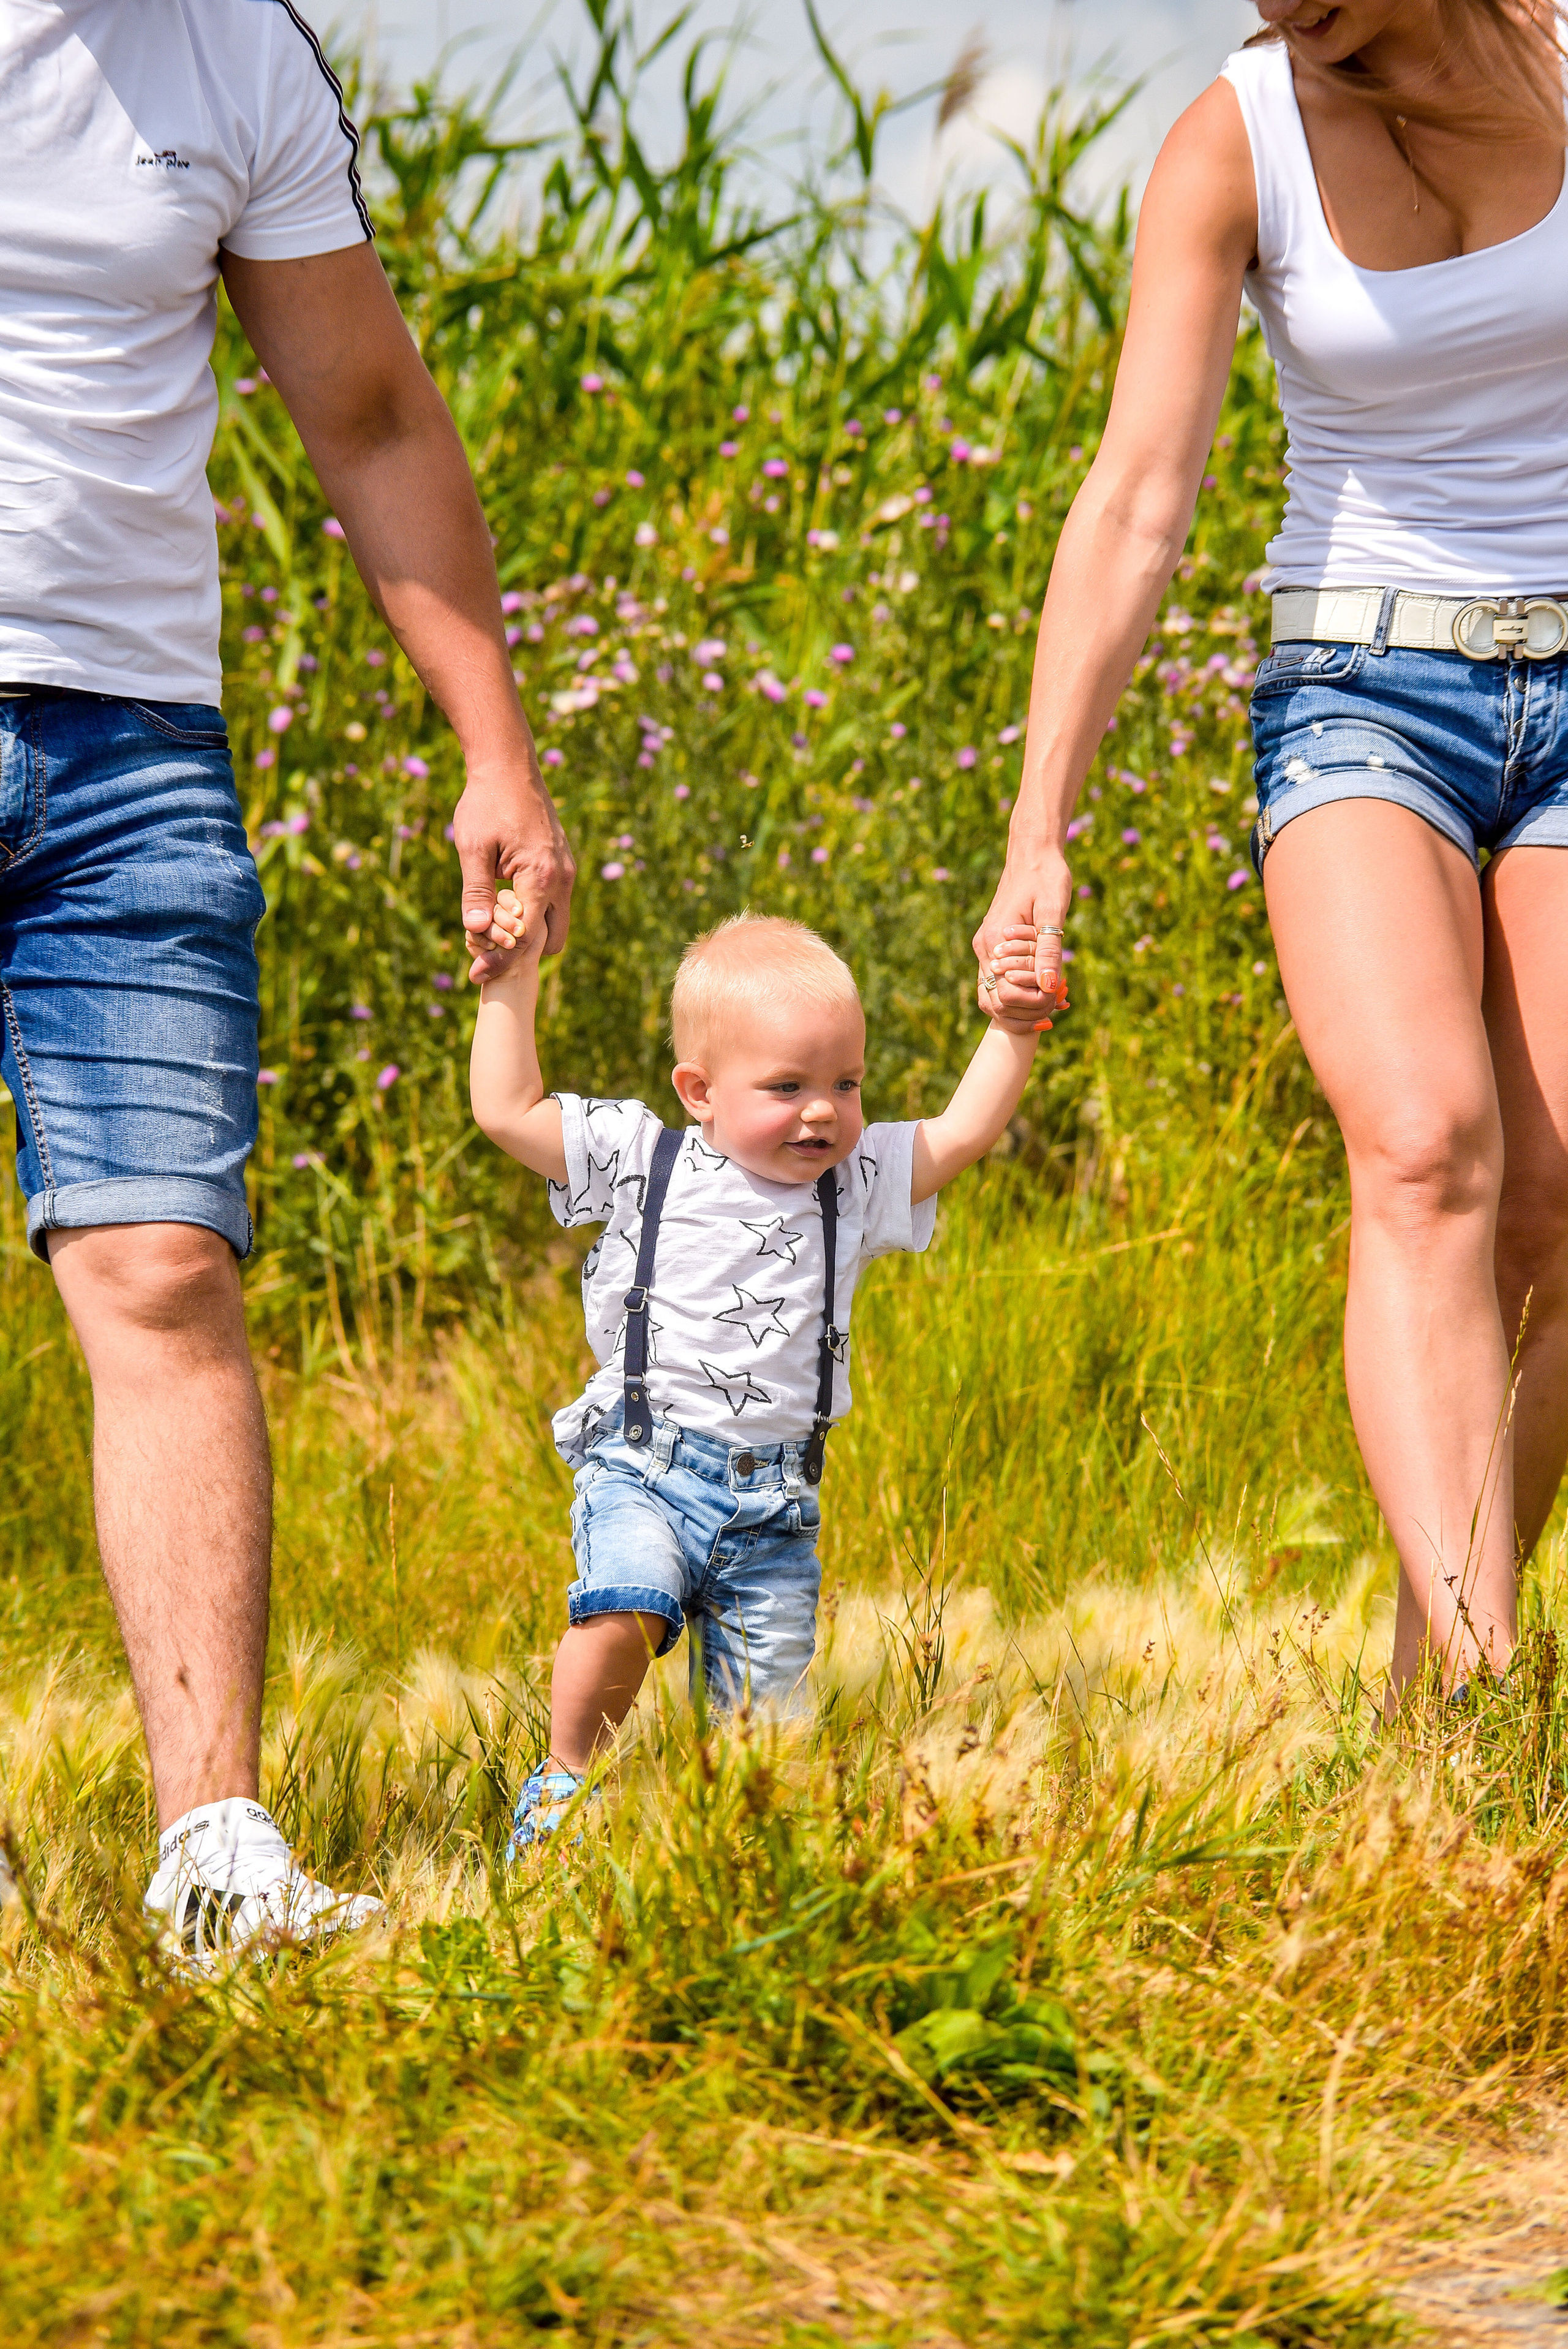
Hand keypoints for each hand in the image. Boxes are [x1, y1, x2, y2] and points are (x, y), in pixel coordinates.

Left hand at [454, 758, 575, 981]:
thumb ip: (476, 892)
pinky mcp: (562, 866)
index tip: (475, 975)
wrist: (509, 765)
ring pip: (553, 925)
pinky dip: (531, 915)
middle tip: (483, 951)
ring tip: (488, 927)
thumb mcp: (472, 847)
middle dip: (520, 954)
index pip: (526, 939)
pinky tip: (502, 905)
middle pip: (550, 943)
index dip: (500, 960)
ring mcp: (566, 873)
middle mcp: (563, 880)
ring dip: (525, 935)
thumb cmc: (487, 802)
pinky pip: (552, 905)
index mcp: (542, 877)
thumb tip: (475, 930)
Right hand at [973, 848, 1072, 1030]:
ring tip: (1054, 1002)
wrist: (1033, 854)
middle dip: (1027, 1012)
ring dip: (1022, 1007)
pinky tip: (1045, 989)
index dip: (1033, 1005)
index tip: (1060, 998)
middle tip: (1059, 1004)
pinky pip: (999, 981)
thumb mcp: (1053, 912)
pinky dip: (1020, 992)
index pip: (1004, 995)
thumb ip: (1049, 951)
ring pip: (993, 996)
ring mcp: (985, 948)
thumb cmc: (1046, 878)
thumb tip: (1048, 987)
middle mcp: (984, 948)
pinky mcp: (993, 946)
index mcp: (994, 941)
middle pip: (994, 1003)